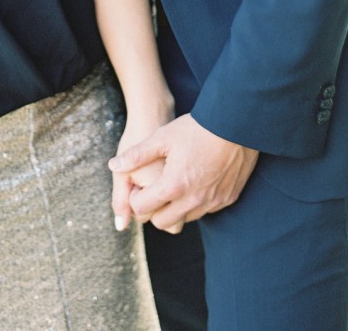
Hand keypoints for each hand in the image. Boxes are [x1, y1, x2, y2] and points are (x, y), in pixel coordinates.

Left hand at [109, 113, 258, 233]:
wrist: (234, 124)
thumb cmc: (195, 129)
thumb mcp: (162, 137)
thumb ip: (136, 155)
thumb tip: (113, 165)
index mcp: (173, 186)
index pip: (142, 209)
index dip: (135, 198)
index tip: (138, 186)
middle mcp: (193, 200)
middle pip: (162, 222)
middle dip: (152, 209)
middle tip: (153, 190)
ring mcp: (212, 203)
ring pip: (184, 219)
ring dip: (174, 209)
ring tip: (173, 185)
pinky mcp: (226, 200)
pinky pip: (205, 211)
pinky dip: (195, 204)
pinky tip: (194, 183)